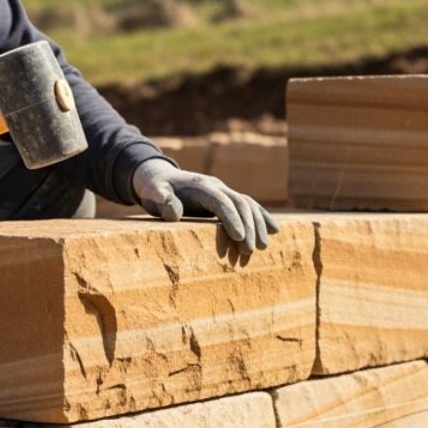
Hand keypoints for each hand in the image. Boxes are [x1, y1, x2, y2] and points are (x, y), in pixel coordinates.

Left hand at [131, 159, 279, 255]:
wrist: (160, 177)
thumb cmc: (155, 189)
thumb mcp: (153, 193)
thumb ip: (162, 200)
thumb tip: (174, 213)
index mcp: (201, 186)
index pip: (222, 202)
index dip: (232, 219)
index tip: (240, 238)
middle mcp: (217, 186)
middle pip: (240, 203)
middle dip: (249, 227)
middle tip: (252, 251)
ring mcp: (224, 191)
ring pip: (248, 205)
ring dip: (258, 225)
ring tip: (263, 249)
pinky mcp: (227, 198)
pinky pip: (249, 206)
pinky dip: (261, 218)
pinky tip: (274, 231)